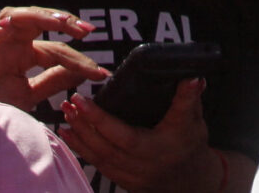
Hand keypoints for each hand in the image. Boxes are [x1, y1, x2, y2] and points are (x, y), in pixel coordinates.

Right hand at [0, 7, 104, 107]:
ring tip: (59, 21)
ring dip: (37, 15)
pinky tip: (9, 27)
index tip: (100, 72)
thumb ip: (54, 80)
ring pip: (14, 16)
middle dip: (62, 20)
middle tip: (85, 30)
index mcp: (26, 51)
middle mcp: (12, 43)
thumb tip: (83, 72)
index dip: (78, 58)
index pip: (56, 49)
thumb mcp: (33, 93)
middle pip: (38, 20)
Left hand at [62, 81, 221, 192]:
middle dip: (83, 125)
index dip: (100, 119)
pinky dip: (82, 150)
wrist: (190, 180)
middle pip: (104, 147)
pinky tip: (69, 135)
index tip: (82, 100)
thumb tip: (193, 77)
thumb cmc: (190, 145)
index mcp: (155, 150)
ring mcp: (129, 177)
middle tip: (68, 103)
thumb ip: (189, 99)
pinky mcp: (121, 180)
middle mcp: (139, 166)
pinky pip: (98, 165)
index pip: (122, 135)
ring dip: (79, 137)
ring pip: (98, 158)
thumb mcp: (193, 120)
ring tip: (65, 115)